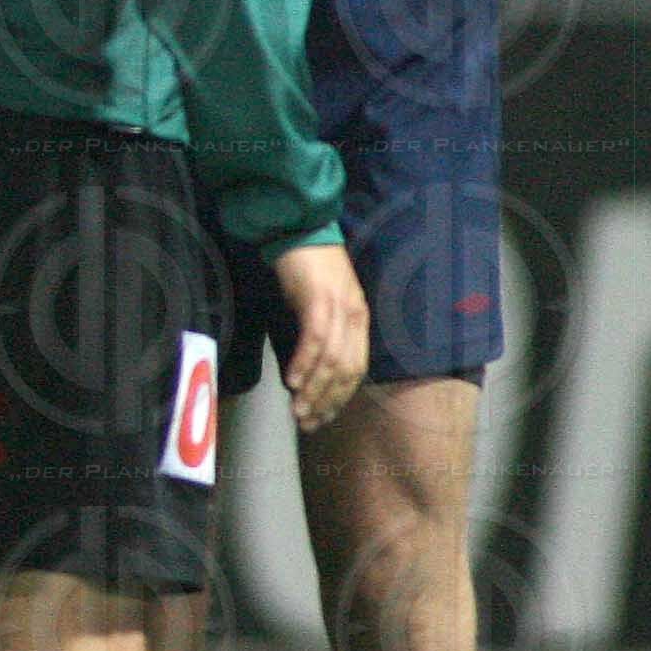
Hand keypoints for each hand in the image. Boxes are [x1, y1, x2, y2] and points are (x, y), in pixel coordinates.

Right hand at [272, 241, 369, 431]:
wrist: (300, 229)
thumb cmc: (308, 265)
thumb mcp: (320, 302)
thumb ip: (322, 329)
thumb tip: (310, 364)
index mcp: (359, 319)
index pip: (355, 368)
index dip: (339, 397)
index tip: (322, 417)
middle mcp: (354, 317)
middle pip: (345, 370)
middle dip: (326, 401)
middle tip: (308, 422)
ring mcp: (339, 308)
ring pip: (331, 360)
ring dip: (314, 389)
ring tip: (298, 410)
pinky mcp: (319, 300)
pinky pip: (314, 339)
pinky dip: (304, 363)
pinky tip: (292, 380)